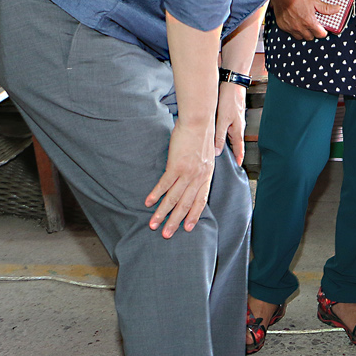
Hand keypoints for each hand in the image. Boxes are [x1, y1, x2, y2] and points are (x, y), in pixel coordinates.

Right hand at [145, 119, 215, 236]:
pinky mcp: (176, 165)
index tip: (188, 228)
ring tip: (153, 224)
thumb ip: (202, 168)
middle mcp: (198, 177)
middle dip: (175, 221)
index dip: (194, 215)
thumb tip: (197, 176)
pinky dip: (156, 195)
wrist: (199, 121)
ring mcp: (188, 172)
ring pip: (174, 198)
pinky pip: (164, 184)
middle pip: (186, 204)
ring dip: (162, 213)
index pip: (200, 201)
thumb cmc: (201, 136)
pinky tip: (148, 203)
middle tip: (166, 234)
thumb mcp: (207, 155)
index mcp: (206, 176)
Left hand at [215, 82, 245, 164]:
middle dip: (232, 152)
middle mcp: (238, 126)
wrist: (232, 83)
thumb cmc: (229, 99)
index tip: (238, 166)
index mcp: (238, 130)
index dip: (238, 158)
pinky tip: (217, 132)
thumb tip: (217, 152)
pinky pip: (228, 127)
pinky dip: (224, 133)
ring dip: (226, 142)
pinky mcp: (231, 113)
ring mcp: (235, 119)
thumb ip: (219, 137)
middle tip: (228, 160)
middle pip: (235, 142)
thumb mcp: (222, 120)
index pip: (239, 148)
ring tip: (220, 149)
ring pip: (230, 134)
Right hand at [271, 0, 339, 39]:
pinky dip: (294, 30)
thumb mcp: (315, 1)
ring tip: (305, 25)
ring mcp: (291, 28)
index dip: (323, 32)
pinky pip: (291, 33)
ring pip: (300, 37)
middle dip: (313, 33)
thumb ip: (326, 8)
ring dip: (304, 33)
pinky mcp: (283, 26)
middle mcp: (300, 27)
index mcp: (309, 22)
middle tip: (314, 26)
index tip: (323, 29)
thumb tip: (337, 9)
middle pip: (310, 37)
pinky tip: (296, 23)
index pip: (320, 35)